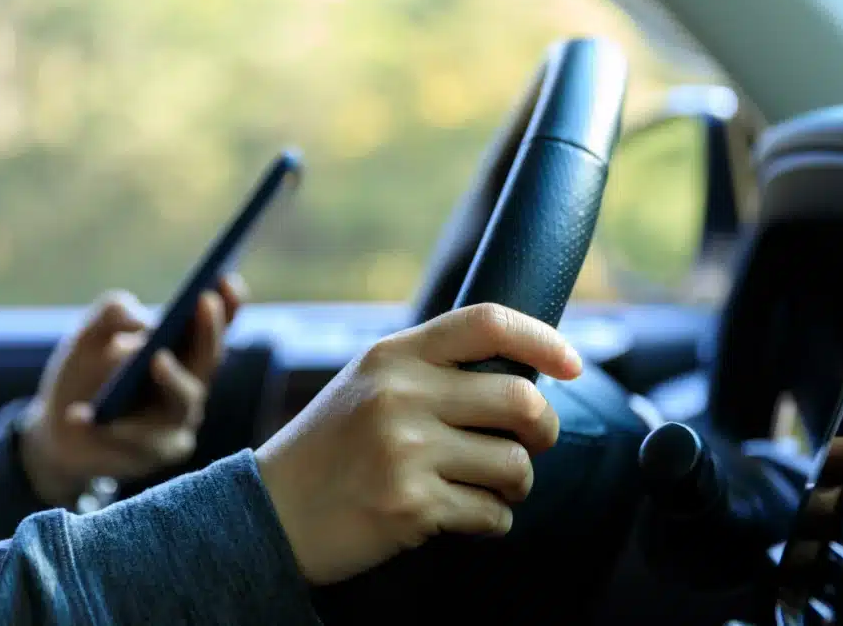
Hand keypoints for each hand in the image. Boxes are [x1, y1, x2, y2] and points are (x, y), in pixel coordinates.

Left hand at [19, 274, 246, 506]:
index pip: (215, 328)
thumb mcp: (89, 337)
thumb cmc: (85, 377)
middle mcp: (191, 388)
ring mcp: (178, 424)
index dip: (228, 304)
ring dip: (173, 378)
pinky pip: (139, 442)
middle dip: (209, 331)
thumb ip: (111, 313)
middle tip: (202, 302)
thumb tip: (142, 323)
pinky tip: (80, 417)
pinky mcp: (154, 455)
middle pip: (209, 361)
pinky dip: (109, 429)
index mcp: (184, 354)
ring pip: (184, 402)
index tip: (227, 277)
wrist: (58, 432)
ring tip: (155, 358)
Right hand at [256, 303, 581, 584]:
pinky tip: (467, 515)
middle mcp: (401, 395)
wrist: (269, 511)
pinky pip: (492, 513)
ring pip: (515, 465)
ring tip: (490, 486)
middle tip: (534, 443)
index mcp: (393, 355)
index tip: (572, 364)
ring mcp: (406, 451)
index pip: (487, 322)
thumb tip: (520, 372)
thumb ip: (430, 368)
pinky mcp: (411, 506)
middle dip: (544, 430)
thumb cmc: (330, 446)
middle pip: (521, 400)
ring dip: (517, 483)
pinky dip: (492, 520)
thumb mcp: (367, 383)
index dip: (542, 338)